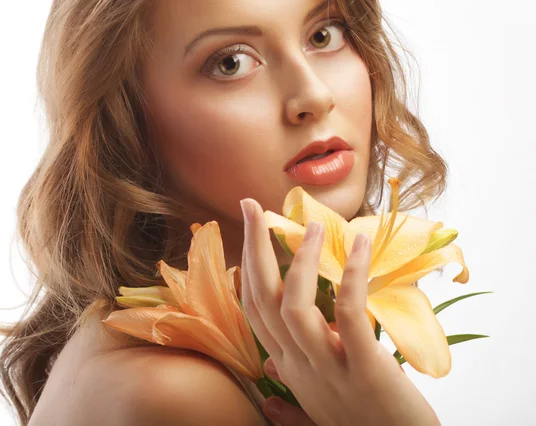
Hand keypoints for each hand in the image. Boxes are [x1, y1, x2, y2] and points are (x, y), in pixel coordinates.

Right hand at [240, 198, 440, 425]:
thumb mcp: (316, 406)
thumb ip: (288, 387)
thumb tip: (264, 373)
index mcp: (288, 366)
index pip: (253, 309)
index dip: (245, 265)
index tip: (249, 229)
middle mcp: (298, 365)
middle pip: (263, 298)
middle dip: (254, 247)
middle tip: (253, 206)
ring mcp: (328, 368)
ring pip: (294, 305)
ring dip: (301, 260)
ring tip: (314, 226)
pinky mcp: (364, 368)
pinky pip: (348, 316)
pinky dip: (351, 277)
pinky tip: (359, 246)